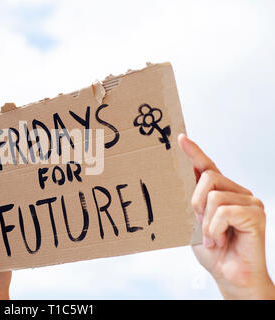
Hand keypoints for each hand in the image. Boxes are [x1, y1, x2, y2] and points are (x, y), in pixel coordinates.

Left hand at [178, 134, 273, 298]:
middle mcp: (238, 193)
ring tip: (213, 238)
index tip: (180, 138)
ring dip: (206, 222)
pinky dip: (216, 229)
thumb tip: (184, 182)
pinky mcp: (255, 214)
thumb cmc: (214, 251)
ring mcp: (250, 202)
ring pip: (214, 196)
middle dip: (196, 201)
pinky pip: (225, 211)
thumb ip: (193, 203)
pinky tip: (220, 241)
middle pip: (208, 176)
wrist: (230, 276)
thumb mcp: (195, 224)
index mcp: (222, 193)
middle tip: (200, 224)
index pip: (207, 166)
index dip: (194, 152)